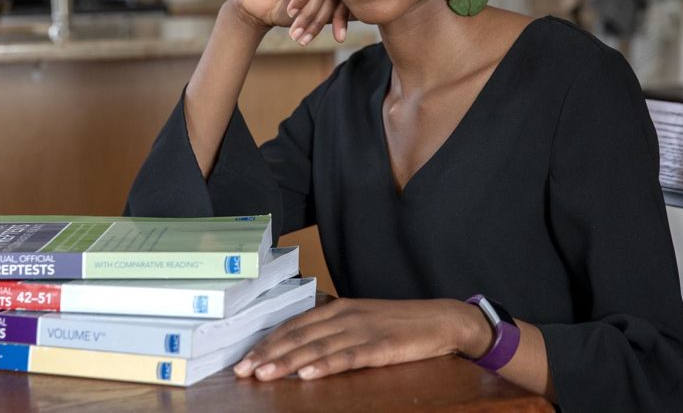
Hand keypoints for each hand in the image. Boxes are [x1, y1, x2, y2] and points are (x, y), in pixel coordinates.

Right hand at [232, 0, 349, 44]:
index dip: (343, 17)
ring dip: (309, 12)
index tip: (339, 37)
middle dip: (320, 18)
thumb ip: (336, 11)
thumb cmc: (286, 11)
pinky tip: (291, 10)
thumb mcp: (317, 14)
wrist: (256, 10)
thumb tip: (362, 14)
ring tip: (298, 30)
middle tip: (307, 37)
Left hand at [233, 297, 484, 380]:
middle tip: (243, 370)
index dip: (267, 342)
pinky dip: (325, 366)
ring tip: (265, 374)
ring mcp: (362, 330)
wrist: (440, 319)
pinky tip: (308, 375)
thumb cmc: (398, 323)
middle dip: (268, 354)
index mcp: (338, 308)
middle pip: (298, 336)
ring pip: (317, 347)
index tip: (245, 359)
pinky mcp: (380, 346)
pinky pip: (348, 357)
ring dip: (287, 361)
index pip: (293, 325)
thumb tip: (300, 348)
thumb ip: (332, 330)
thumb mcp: (360, 320)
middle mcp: (344, 316)